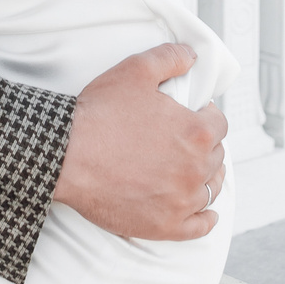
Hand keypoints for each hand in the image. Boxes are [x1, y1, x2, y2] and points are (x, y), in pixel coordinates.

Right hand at [52, 43, 226, 240]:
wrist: (65, 156)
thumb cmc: (99, 114)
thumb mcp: (135, 71)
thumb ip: (170, 58)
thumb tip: (191, 56)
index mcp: (196, 132)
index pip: (219, 124)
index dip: (206, 117)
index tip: (193, 117)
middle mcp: (195, 169)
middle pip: (216, 156)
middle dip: (204, 146)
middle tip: (183, 142)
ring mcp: (182, 201)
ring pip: (211, 189)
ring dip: (207, 178)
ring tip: (193, 171)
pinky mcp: (165, 226)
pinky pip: (199, 227)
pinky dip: (206, 218)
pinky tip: (206, 213)